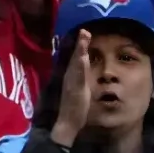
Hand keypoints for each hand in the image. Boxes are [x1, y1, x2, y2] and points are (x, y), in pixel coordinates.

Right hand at [51, 30, 95, 144]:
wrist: (67, 123)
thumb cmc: (75, 107)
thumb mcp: (81, 88)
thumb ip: (82, 76)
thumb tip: (86, 65)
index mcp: (72, 76)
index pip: (76, 58)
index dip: (80, 45)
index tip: (85, 32)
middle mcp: (70, 76)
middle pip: (75, 57)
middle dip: (80, 43)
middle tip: (84, 29)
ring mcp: (71, 82)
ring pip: (76, 63)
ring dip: (79, 50)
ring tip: (84, 37)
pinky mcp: (74, 89)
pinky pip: (78, 76)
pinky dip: (80, 66)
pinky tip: (83, 57)